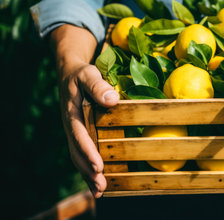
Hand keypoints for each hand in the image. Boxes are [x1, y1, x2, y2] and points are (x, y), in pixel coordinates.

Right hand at [51, 25, 119, 197]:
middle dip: (88, 171)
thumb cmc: (81, 74)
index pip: (79, 136)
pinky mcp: (80, 133)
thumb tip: (112, 100)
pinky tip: (99, 181)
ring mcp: (74, 132)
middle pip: (77, 153)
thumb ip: (98, 86)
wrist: (70, 73)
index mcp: (71, 114)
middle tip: (101, 187)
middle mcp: (71, 126)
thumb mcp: (88, 74)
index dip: (88, 152)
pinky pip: (83, 153)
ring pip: (79, 157)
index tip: (98, 167)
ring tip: (100, 191)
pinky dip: (88, 168)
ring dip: (88, 174)